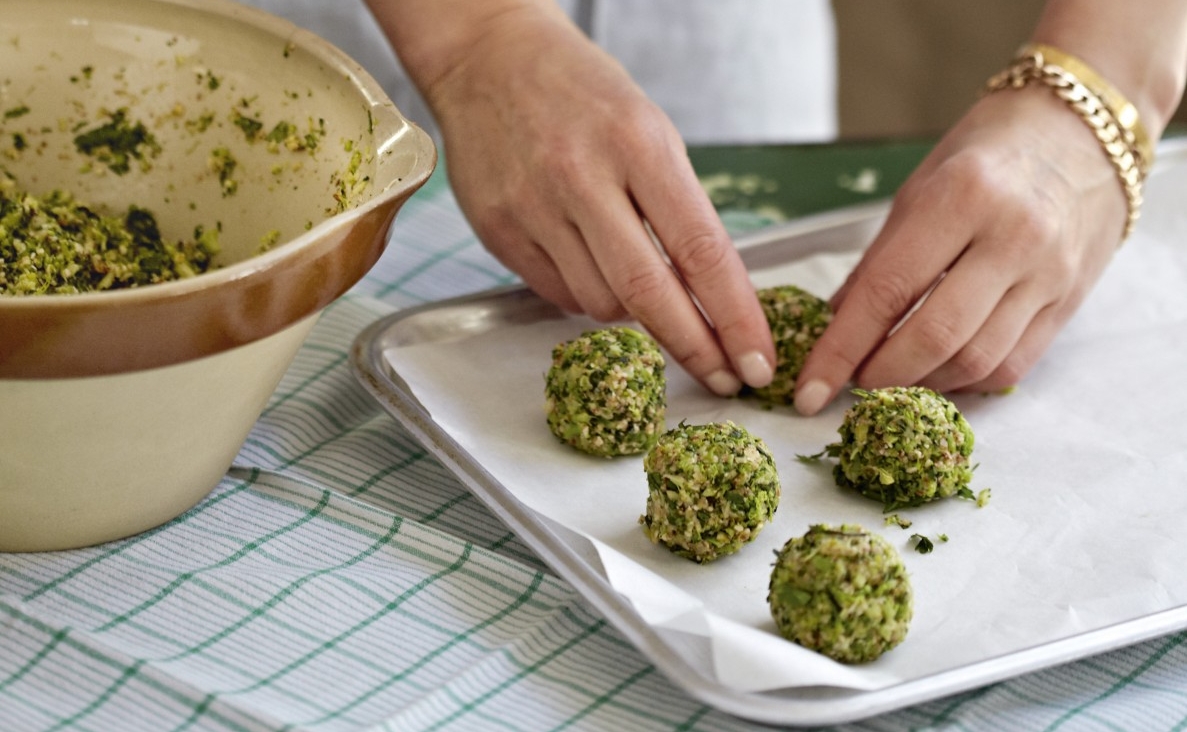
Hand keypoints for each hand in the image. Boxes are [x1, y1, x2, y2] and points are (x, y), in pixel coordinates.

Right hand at [417, 6, 774, 394]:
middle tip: (724, 379)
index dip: (734, 316)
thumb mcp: (650, 129)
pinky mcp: (498, 232)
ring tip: (635, 279)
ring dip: (633, 311)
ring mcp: (533, 208)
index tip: (757, 359)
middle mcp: (582, 178)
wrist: (488, 59)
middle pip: (648, 293)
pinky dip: (586, 294)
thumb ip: (678, 208)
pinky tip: (588, 262)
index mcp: (637, 144)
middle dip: (694, 346)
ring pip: (601, 304)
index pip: (701, 249)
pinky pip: (558, 294)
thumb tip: (710, 294)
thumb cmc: (583, 93)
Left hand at [794, 83, 1126, 414]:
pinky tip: (938, 374)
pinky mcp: (1070, 301)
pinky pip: (1012, 365)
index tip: (810, 389)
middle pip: (934, 336)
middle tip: (852, 383)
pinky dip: (966, 382)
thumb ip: (879, 262)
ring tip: (891, 379)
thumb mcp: (919, 189)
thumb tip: (834, 324)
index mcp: (961, 197)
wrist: (1084, 130)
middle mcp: (1012, 237)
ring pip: (975, 360)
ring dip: (922, 384)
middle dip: (881, 374)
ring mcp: (1048, 273)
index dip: (841, 350)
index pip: (887, 292)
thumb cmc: (988, 153)